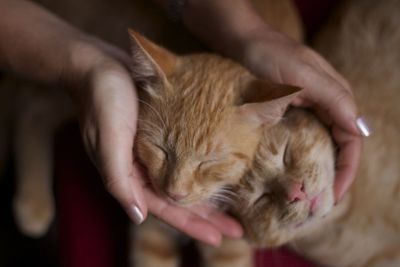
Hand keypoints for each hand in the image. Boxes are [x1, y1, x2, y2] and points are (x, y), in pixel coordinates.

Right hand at [70, 42, 241, 245]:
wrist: (99, 66)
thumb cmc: (103, 100)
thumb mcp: (109, 139)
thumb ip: (119, 179)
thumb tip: (137, 217)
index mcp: (129, 176)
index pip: (164, 208)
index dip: (191, 224)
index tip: (218, 238)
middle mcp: (142, 169)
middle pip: (178, 200)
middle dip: (205, 217)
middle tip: (234, 229)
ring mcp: (151, 154)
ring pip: (183, 182)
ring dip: (206, 197)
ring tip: (231, 210)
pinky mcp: (159, 137)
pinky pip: (183, 161)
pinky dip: (200, 171)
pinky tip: (215, 175)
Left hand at [242, 28, 363, 201]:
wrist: (240, 40)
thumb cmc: (267, 54)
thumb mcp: (299, 74)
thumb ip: (332, 97)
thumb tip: (358, 129)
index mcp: (335, 96)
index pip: (351, 141)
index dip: (346, 170)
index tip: (333, 196)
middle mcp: (325, 104)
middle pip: (339, 146)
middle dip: (333, 175)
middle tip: (317, 203)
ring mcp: (306, 107)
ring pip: (321, 143)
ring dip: (317, 168)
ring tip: (305, 193)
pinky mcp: (289, 109)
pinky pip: (301, 137)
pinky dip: (299, 156)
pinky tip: (288, 170)